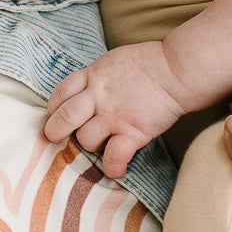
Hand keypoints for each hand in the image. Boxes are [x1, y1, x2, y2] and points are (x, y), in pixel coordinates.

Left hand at [45, 42, 183, 176]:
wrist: (178, 69)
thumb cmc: (150, 64)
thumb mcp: (113, 62)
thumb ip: (96, 78)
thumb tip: (85, 91)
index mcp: (92, 76)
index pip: (60, 94)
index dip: (53, 109)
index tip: (57, 116)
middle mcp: (98, 97)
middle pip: (63, 118)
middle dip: (55, 132)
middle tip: (58, 138)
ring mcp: (114, 116)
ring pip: (86, 140)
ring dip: (91, 146)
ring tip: (104, 144)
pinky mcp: (133, 132)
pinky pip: (113, 156)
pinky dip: (112, 167)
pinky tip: (116, 170)